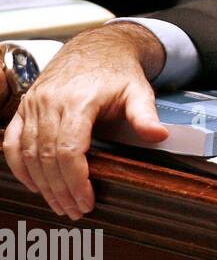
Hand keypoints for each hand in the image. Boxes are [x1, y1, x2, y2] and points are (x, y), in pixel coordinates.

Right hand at [2, 24, 167, 219]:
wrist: (95, 48)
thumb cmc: (117, 72)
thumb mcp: (139, 89)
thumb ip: (145, 114)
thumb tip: (158, 135)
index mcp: (78, 101)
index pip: (68, 150)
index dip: (75, 180)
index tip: (87, 200)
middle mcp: (49, 103)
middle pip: (47, 157)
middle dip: (60, 189)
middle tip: (75, 211)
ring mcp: (32, 105)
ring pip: (28, 154)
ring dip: (42, 184)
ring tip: (60, 205)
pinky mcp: (24, 108)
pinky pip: (12, 142)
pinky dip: (19, 167)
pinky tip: (34, 185)